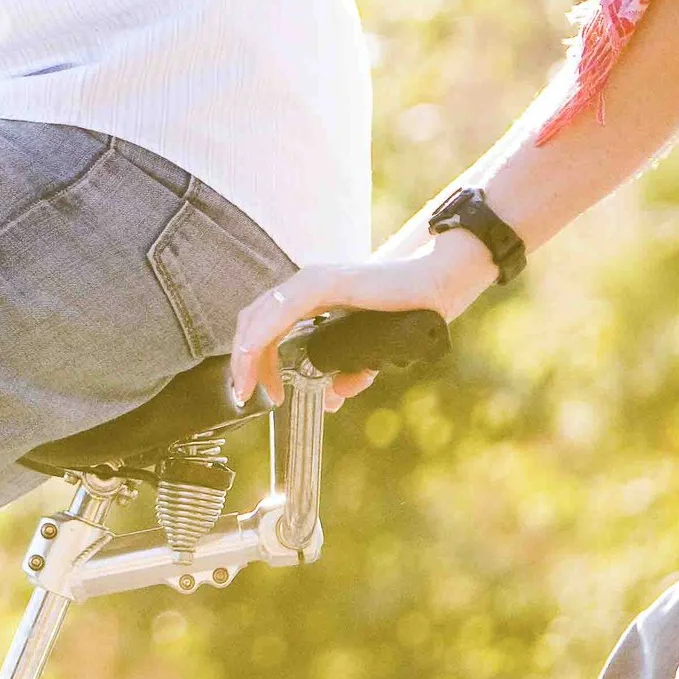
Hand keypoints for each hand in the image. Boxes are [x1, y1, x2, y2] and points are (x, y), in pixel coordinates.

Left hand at [226, 230, 497, 409]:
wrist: (434, 287)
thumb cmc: (402, 312)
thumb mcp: (367, 350)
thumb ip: (348, 371)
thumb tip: (332, 397)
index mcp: (307, 300)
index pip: (263, 328)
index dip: (252, 359)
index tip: (253, 392)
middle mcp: (303, 287)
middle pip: (254, 323)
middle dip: (244, 362)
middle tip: (245, 394)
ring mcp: (311, 281)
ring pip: (260, 317)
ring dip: (247, 354)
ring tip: (249, 386)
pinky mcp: (325, 283)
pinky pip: (282, 310)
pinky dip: (262, 335)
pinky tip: (255, 355)